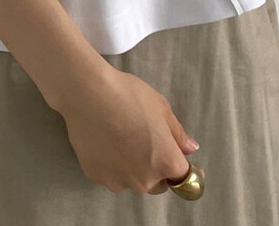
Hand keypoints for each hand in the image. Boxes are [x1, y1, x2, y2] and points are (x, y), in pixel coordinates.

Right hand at [57, 64, 200, 195]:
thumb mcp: (161, 107)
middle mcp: (145, 180)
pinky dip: (111, 164)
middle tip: (143, 140)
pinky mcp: (97, 177)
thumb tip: (190, 150)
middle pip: (157, 182)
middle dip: (155, 168)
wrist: (88, 94)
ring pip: (133, 179)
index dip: (181, 166)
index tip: (176, 156)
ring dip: (132, 167)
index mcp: (166, 162)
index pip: (183, 177)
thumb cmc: (129, 96)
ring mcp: (119, 182)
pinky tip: (103, 140)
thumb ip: (177, 133)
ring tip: (119, 138)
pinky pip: (111, 174)